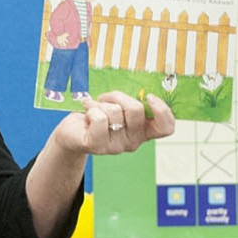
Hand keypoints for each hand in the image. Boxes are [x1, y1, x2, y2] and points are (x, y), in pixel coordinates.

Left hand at [52, 91, 174, 156]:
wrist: (71, 132)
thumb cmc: (97, 116)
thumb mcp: (119, 108)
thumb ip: (131, 102)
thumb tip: (141, 91)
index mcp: (143, 131)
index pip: (166, 128)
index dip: (163, 111)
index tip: (149, 97)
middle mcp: (132, 141)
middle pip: (136, 110)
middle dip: (119, 96)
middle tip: (106, 98)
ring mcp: (115, 146)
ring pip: (115, 111)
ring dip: (101, 103)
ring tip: (93, 108)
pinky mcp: (97, 145)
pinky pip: (100, 118)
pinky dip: (91, 110)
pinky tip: (86, 114)